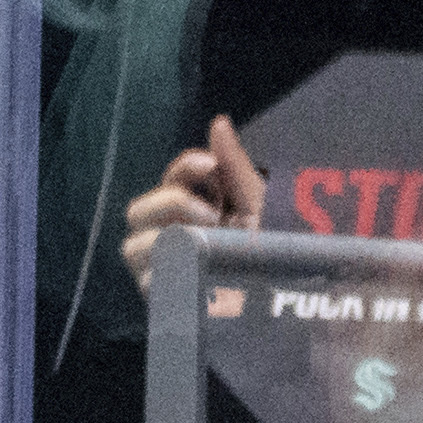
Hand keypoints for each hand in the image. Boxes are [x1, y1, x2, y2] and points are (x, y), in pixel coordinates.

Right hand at [122, 113, 264, 284]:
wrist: (290, 300)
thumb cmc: (278, 254)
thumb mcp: (260, 207)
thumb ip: (234, 166)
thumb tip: (218, 121)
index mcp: (196, 212)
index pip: (171, 181)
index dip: (183, 168)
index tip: (209, 163)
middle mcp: (173, 239)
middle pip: (137, 211)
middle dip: (169, 203)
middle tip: (210, 214)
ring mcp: (164, 272)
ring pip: (133, 246)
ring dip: (166, 240)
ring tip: (205, 245)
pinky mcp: (164, 301)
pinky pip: (146, 281)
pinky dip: (168, 272)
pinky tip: (195, 271)